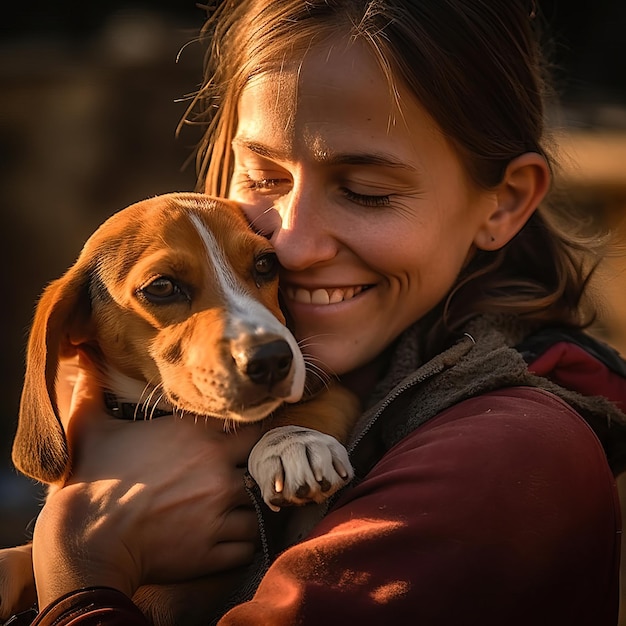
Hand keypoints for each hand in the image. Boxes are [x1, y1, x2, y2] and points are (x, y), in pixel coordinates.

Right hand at [33, 355, 261, 606]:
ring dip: (251, 506)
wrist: (84, 540)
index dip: (254, 429)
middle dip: (258, 465)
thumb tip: (84, 359)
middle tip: (244, 471)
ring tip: (234, 506)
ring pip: (260, 505)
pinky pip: (248, 544)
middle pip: (263, 461)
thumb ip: (95, 390)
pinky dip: (243, 542)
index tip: (249, 435)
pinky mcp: (213, 550)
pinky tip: (227, 536)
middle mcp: (217, 469)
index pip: (253, 423)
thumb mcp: (90, 427)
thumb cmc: (90, 480)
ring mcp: (219, 511)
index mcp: (198, 436)